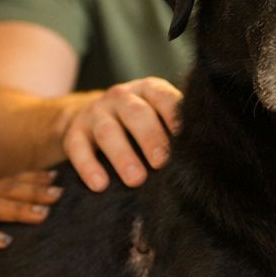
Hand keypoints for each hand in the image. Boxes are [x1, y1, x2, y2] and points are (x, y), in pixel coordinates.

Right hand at [62, 77, 180, 190]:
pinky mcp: (74, 132)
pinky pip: (78, 148)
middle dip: (150, 138)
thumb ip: (175, 130)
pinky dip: (88, 167)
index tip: (185, 138)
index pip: (163, 97)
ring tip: (136, 179)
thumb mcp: (157, 118)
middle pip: (135, 113)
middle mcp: (121, 97)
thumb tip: (202, 156)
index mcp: (148, 91)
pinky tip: (100, 185)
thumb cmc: (139, 125)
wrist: (89, 117)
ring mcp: (95, 113)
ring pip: (107, 131)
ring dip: (122, 155)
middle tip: (161, 163)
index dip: (174, 116)